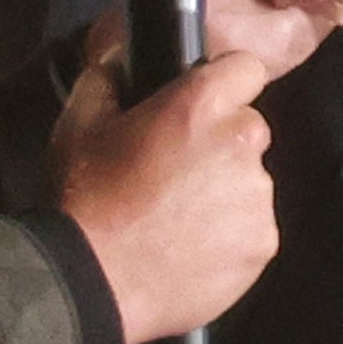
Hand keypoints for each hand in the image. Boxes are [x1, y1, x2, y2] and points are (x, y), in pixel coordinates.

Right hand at [50, 44, 275, 343]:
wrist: (91, 280)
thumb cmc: (84, 198)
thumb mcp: (80, 122)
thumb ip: (109, 78)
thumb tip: (122, 63)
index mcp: (202, 106)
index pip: (247, 69)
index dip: (223, 84)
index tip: (201, 105)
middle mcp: (241, 145)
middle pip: (247, 129)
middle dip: (219, 143)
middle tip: (174, 171)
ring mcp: (256, 199)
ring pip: (251, 181)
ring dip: (224, 191)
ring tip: (177, 216)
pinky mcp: (262, 245)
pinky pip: (253, 227)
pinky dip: (229, 234)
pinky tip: (188, 246)